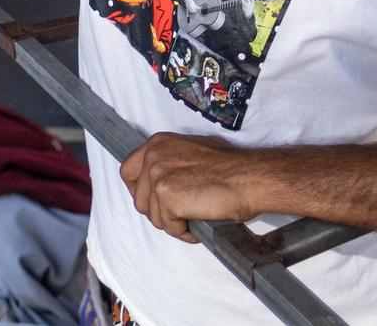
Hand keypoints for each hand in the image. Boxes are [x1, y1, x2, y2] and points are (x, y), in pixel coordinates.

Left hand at [119, 132, 252, 243]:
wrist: (248, 177)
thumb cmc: (231, 166)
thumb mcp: (192, 151)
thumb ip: (172, 162)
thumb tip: (166, 180)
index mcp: (157, 144)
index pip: (128, 172)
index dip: (138, 191)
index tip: (153, 202)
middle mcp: (153, 157)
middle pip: (138, 199)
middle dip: (158, 212)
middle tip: (178, 216)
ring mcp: (158, 177)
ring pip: (153, 216)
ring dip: (172, 223)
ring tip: (193, 220)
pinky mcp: (167, 197)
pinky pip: (169, 227)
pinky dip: (183, 233)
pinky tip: (197, 228)